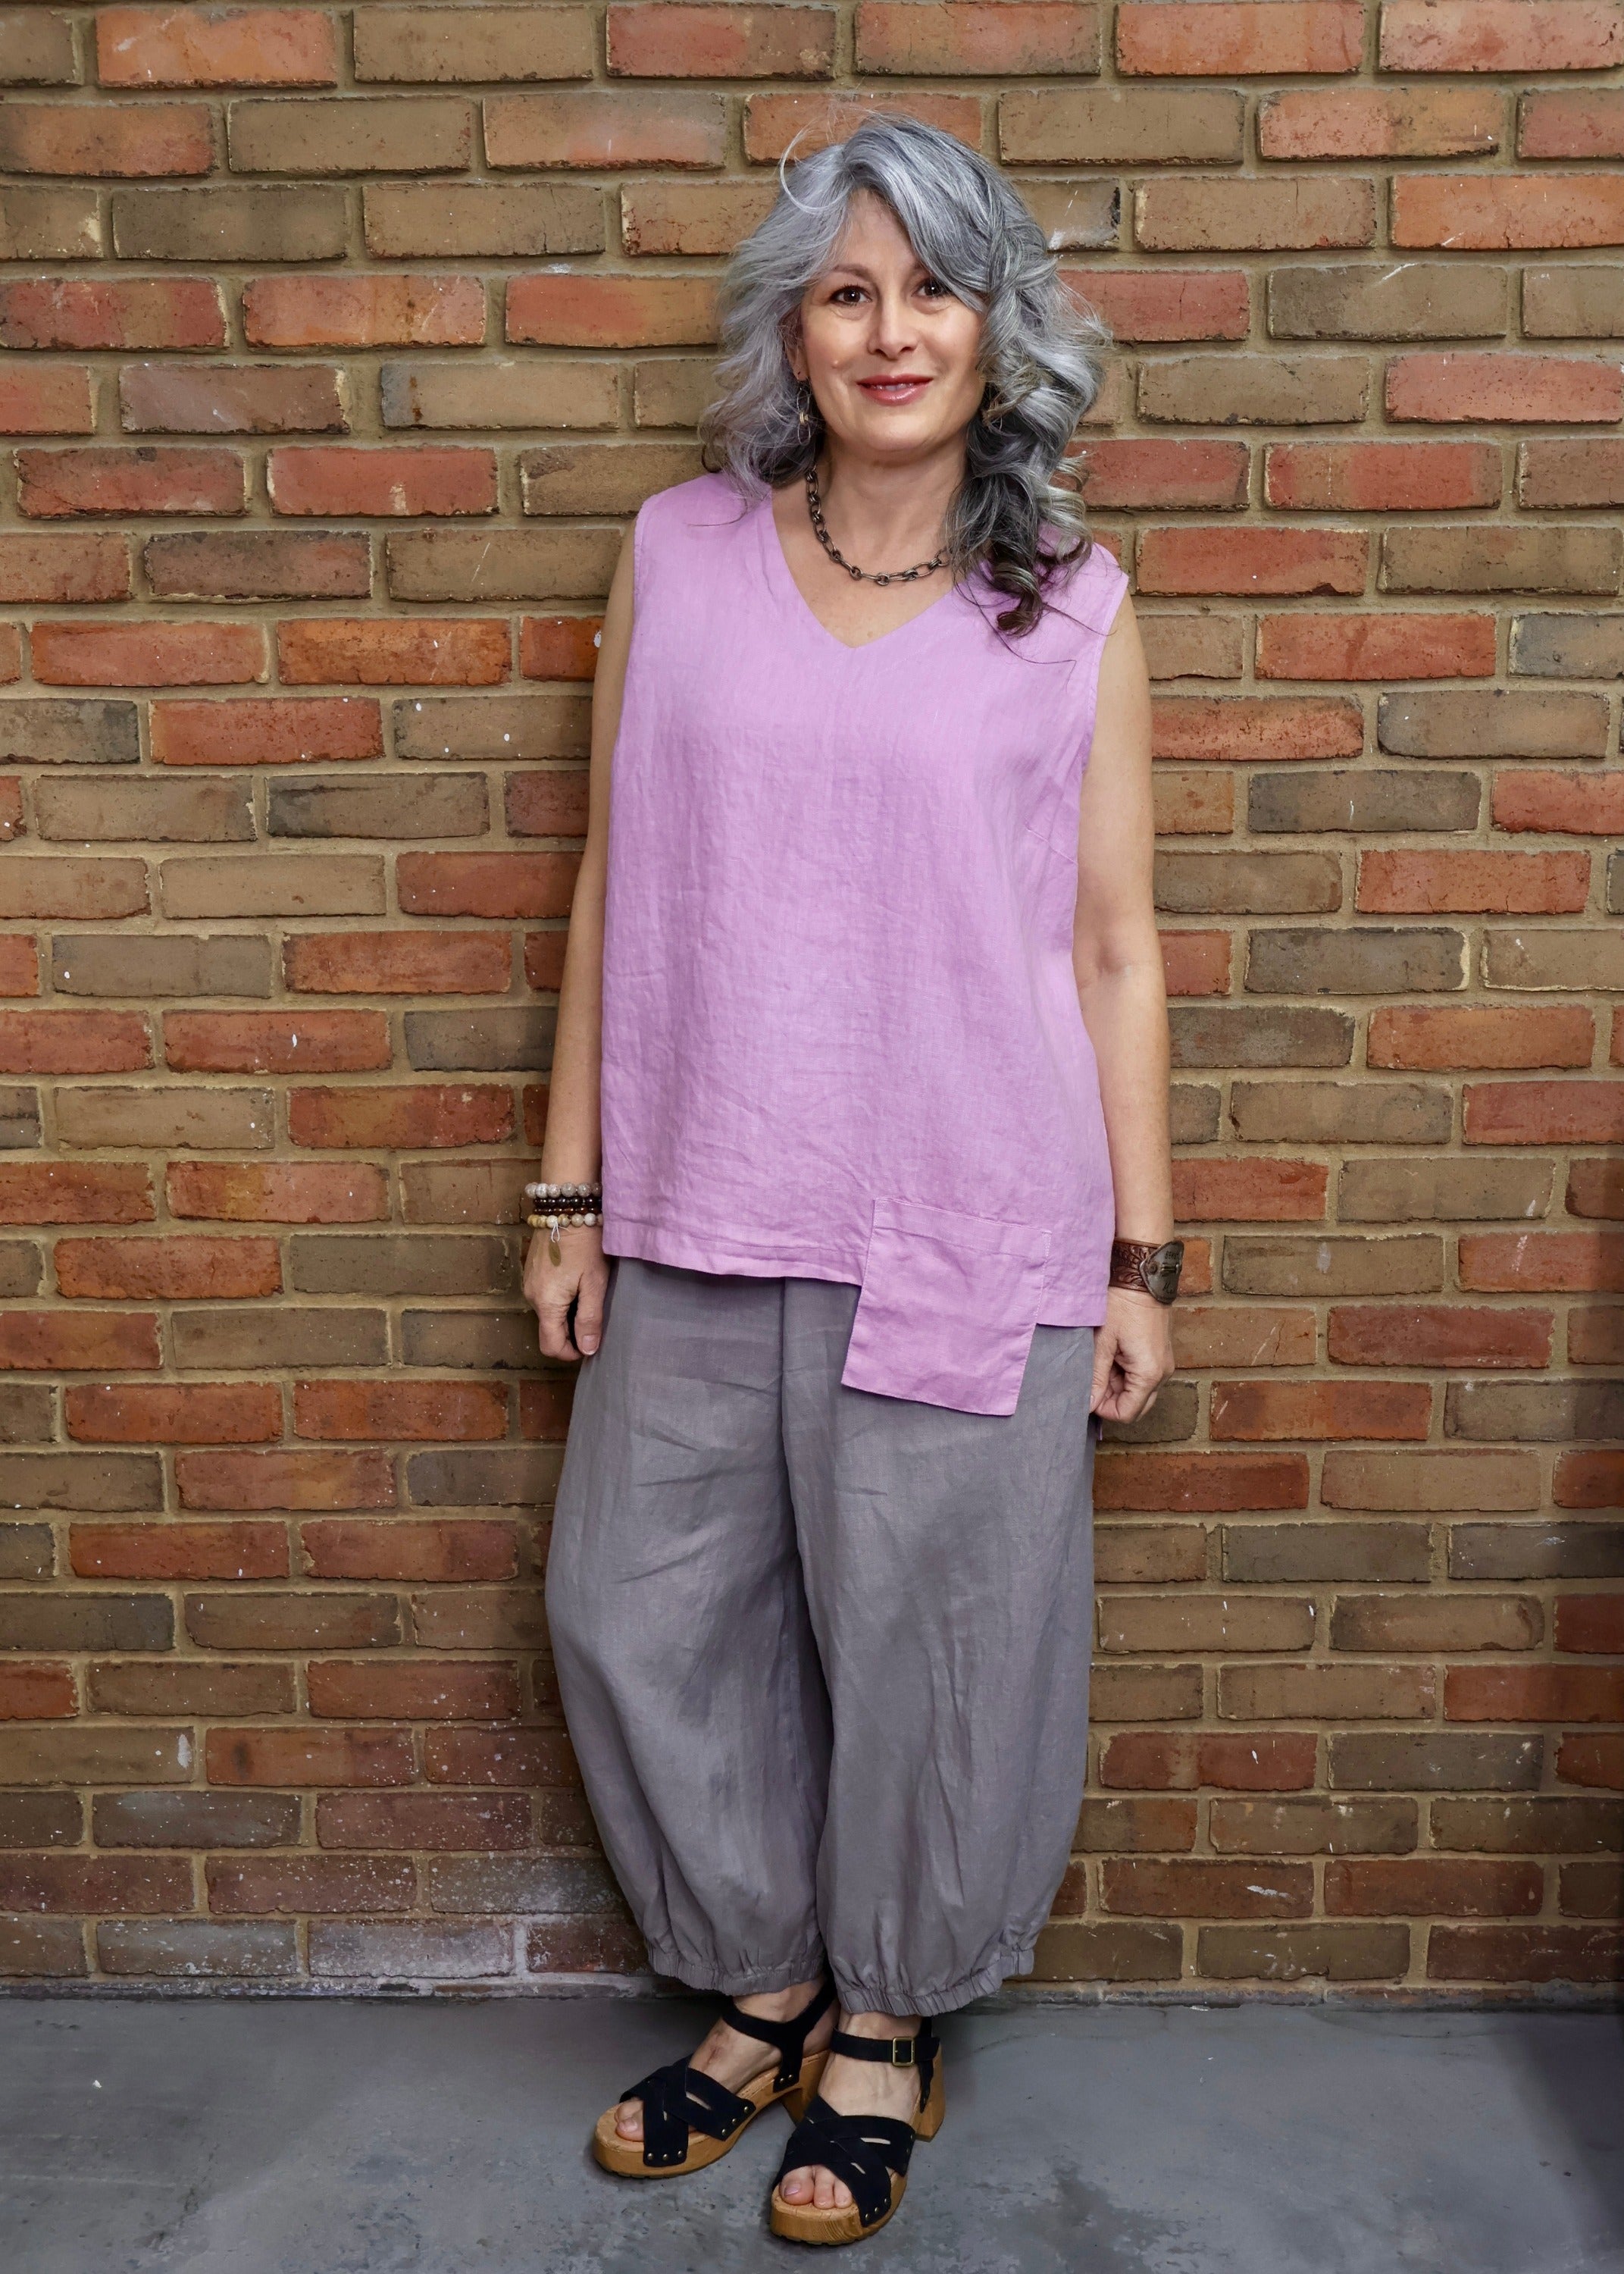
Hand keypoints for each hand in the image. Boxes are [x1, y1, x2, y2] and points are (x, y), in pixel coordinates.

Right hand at [523, 1223, 609, 1362]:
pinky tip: (576, 1282)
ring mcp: (529, 1282)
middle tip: (594, 1317)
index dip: (570, 1353)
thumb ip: (590, 1319)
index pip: (551, 1346)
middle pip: (548, 1330)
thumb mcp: (594, 1283)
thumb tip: (587, 1350)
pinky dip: (559, 1298)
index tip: (589, 1345)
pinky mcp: (531, 1270)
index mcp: (546, 1303)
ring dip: (566, 1314)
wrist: (567, 1207)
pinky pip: (544, 1296)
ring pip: (547, 1313)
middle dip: (570, 1332)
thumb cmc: (585, 1244)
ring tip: (587, 1296)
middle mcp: (531, 1296)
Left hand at [1090, 1285, 1174, 1423]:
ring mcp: (1164, 1364)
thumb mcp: (1102, 1343)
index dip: (1105, 1410)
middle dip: (1112, 1400)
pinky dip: (1126, 1375)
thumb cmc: (1122, 1305)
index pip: (1127, 1413)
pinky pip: (1143, 1377)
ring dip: (1118, 1386)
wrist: (1142, 1277)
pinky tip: (1112, 1356)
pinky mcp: (1160, 1355)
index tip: (1089, 1395)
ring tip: (1102, 1362)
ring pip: (1139, 1392)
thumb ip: (1095, 1377)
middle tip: (1093, 1380)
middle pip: (1136, 1406)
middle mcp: (1162, 1374)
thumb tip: (1088, 1403)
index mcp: (1149, 1373)